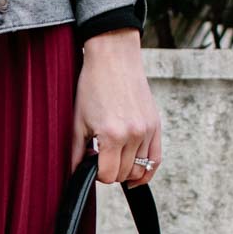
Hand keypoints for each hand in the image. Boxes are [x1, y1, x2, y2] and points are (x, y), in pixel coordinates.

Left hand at [72, 28, 161, 185]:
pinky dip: (147, 170)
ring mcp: (148, 130)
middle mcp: (134, 135)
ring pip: (140, 169)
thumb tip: (76, 173)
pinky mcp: (156, 125)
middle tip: (100, 157)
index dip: (97, 174)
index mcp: (112, 135)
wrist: (114, 58)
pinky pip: (156, 159)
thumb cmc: (93, 85)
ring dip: (125, 170)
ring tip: (114, 157)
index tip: (91, 163)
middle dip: (110, 171)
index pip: (108, 175)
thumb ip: (76, 152)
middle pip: (124, 174)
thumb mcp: (78, 121)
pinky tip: (136, 174)